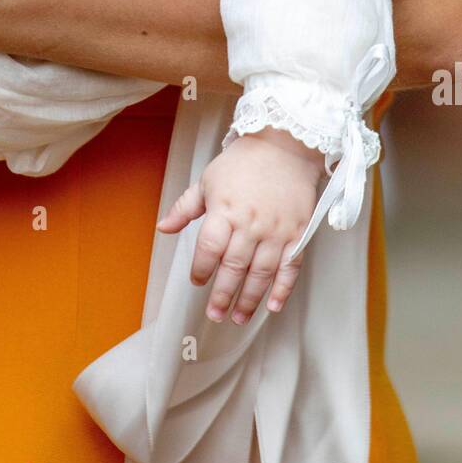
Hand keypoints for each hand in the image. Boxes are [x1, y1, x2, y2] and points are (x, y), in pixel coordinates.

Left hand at [156, 127, 326, 323]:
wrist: (286, 146)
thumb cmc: (244, 162)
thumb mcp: (207, 179)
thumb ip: (185, 208)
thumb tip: (163, 228)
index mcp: (224, 210)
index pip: (209, 248)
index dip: (201, 269)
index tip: (197, 281)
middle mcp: (250, 223)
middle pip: (233, 267)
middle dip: (222, 294)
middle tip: (215, 314)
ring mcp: (276, 230)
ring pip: (260, 273)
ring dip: (249, 299)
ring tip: (238, 317)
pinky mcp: (298, 233)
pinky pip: (290, 267)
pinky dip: (283, 289)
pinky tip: (273, 305)